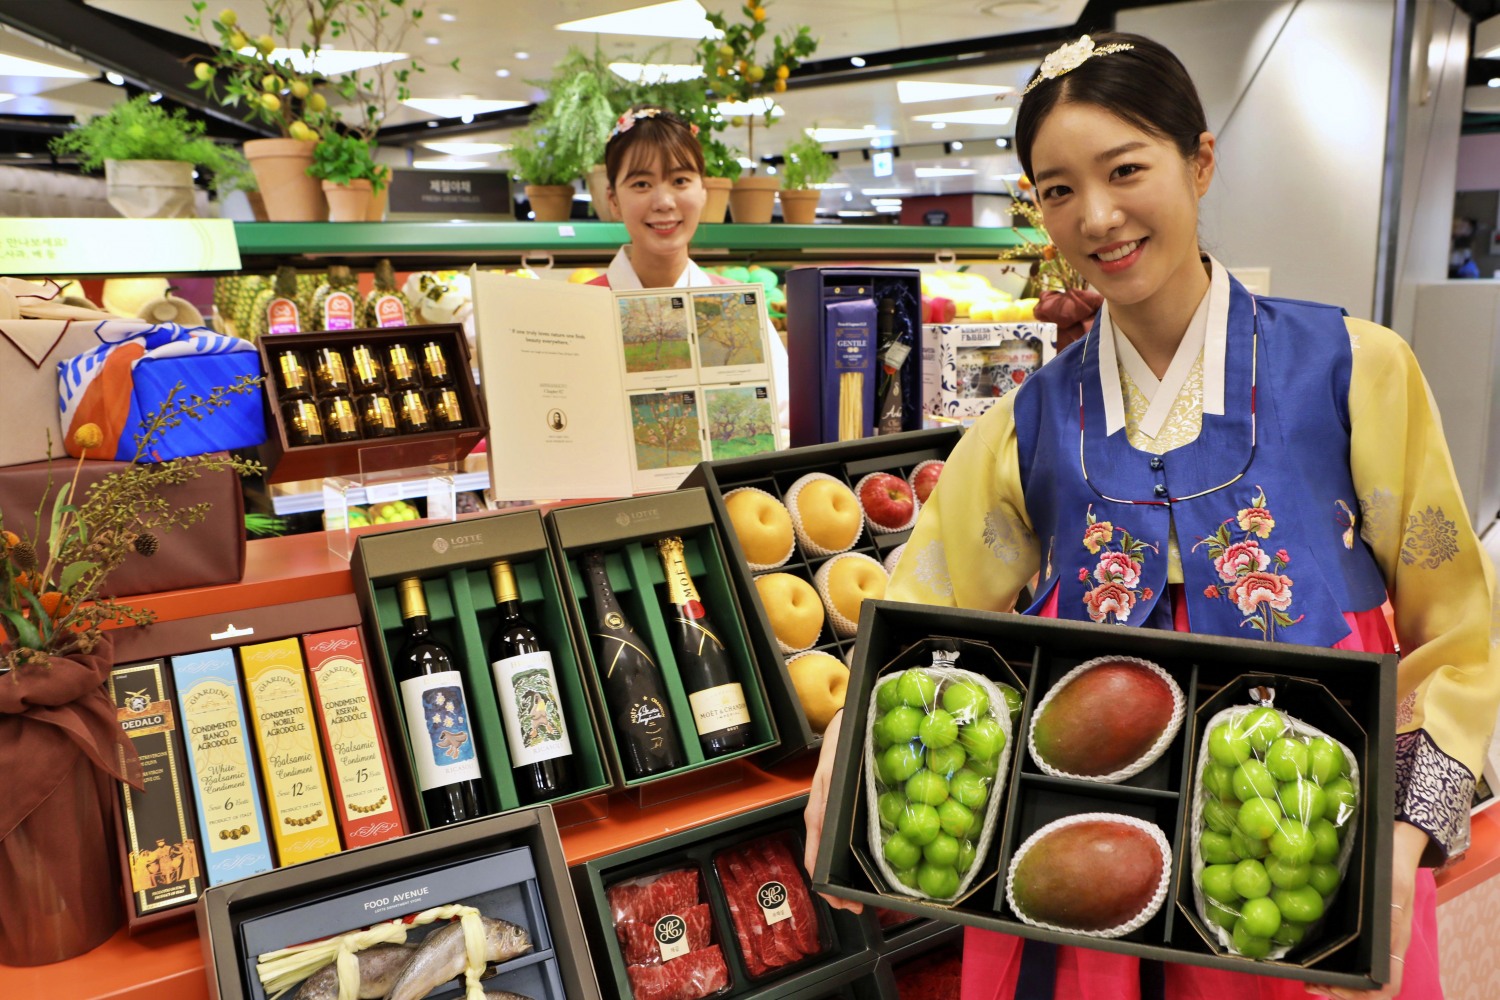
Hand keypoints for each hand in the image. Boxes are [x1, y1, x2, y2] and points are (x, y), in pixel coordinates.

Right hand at [803, 709, 862, 912]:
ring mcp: (830, 815)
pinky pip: (838, 841)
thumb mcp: (833, 773)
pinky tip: (862, 866)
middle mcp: (821, 818)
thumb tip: (824, 830)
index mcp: (818, 813)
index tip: (842, 903)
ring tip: (859, 895)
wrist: (845, 725)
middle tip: (856, 908)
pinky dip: (847, 860)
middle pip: (823, 863)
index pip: (816, 858)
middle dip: (837, 891)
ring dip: (842, 878)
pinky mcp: (839, 810)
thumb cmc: (839, 746)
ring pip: (830, 855)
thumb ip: (826, 800)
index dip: (827, 886)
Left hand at [1305, 821, 1427, 998]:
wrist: (1397, 839)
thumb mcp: (1395, 886)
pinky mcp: (1361, 925)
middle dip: (1339, 992)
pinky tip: (1310, 953)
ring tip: (1307, 977)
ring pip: (1357, 973)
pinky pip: (1348, 952)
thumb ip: (1392, 913)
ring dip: (1333, 981)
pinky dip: (1331, 960)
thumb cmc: (1395, 861)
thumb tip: (1388, 944)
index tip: (1331, 986)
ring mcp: (1375, 937)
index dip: (1361, 996)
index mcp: (1396, 942)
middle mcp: (1386, 945)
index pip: (1388, 987)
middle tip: (1310, 984)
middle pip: (1368, 987)